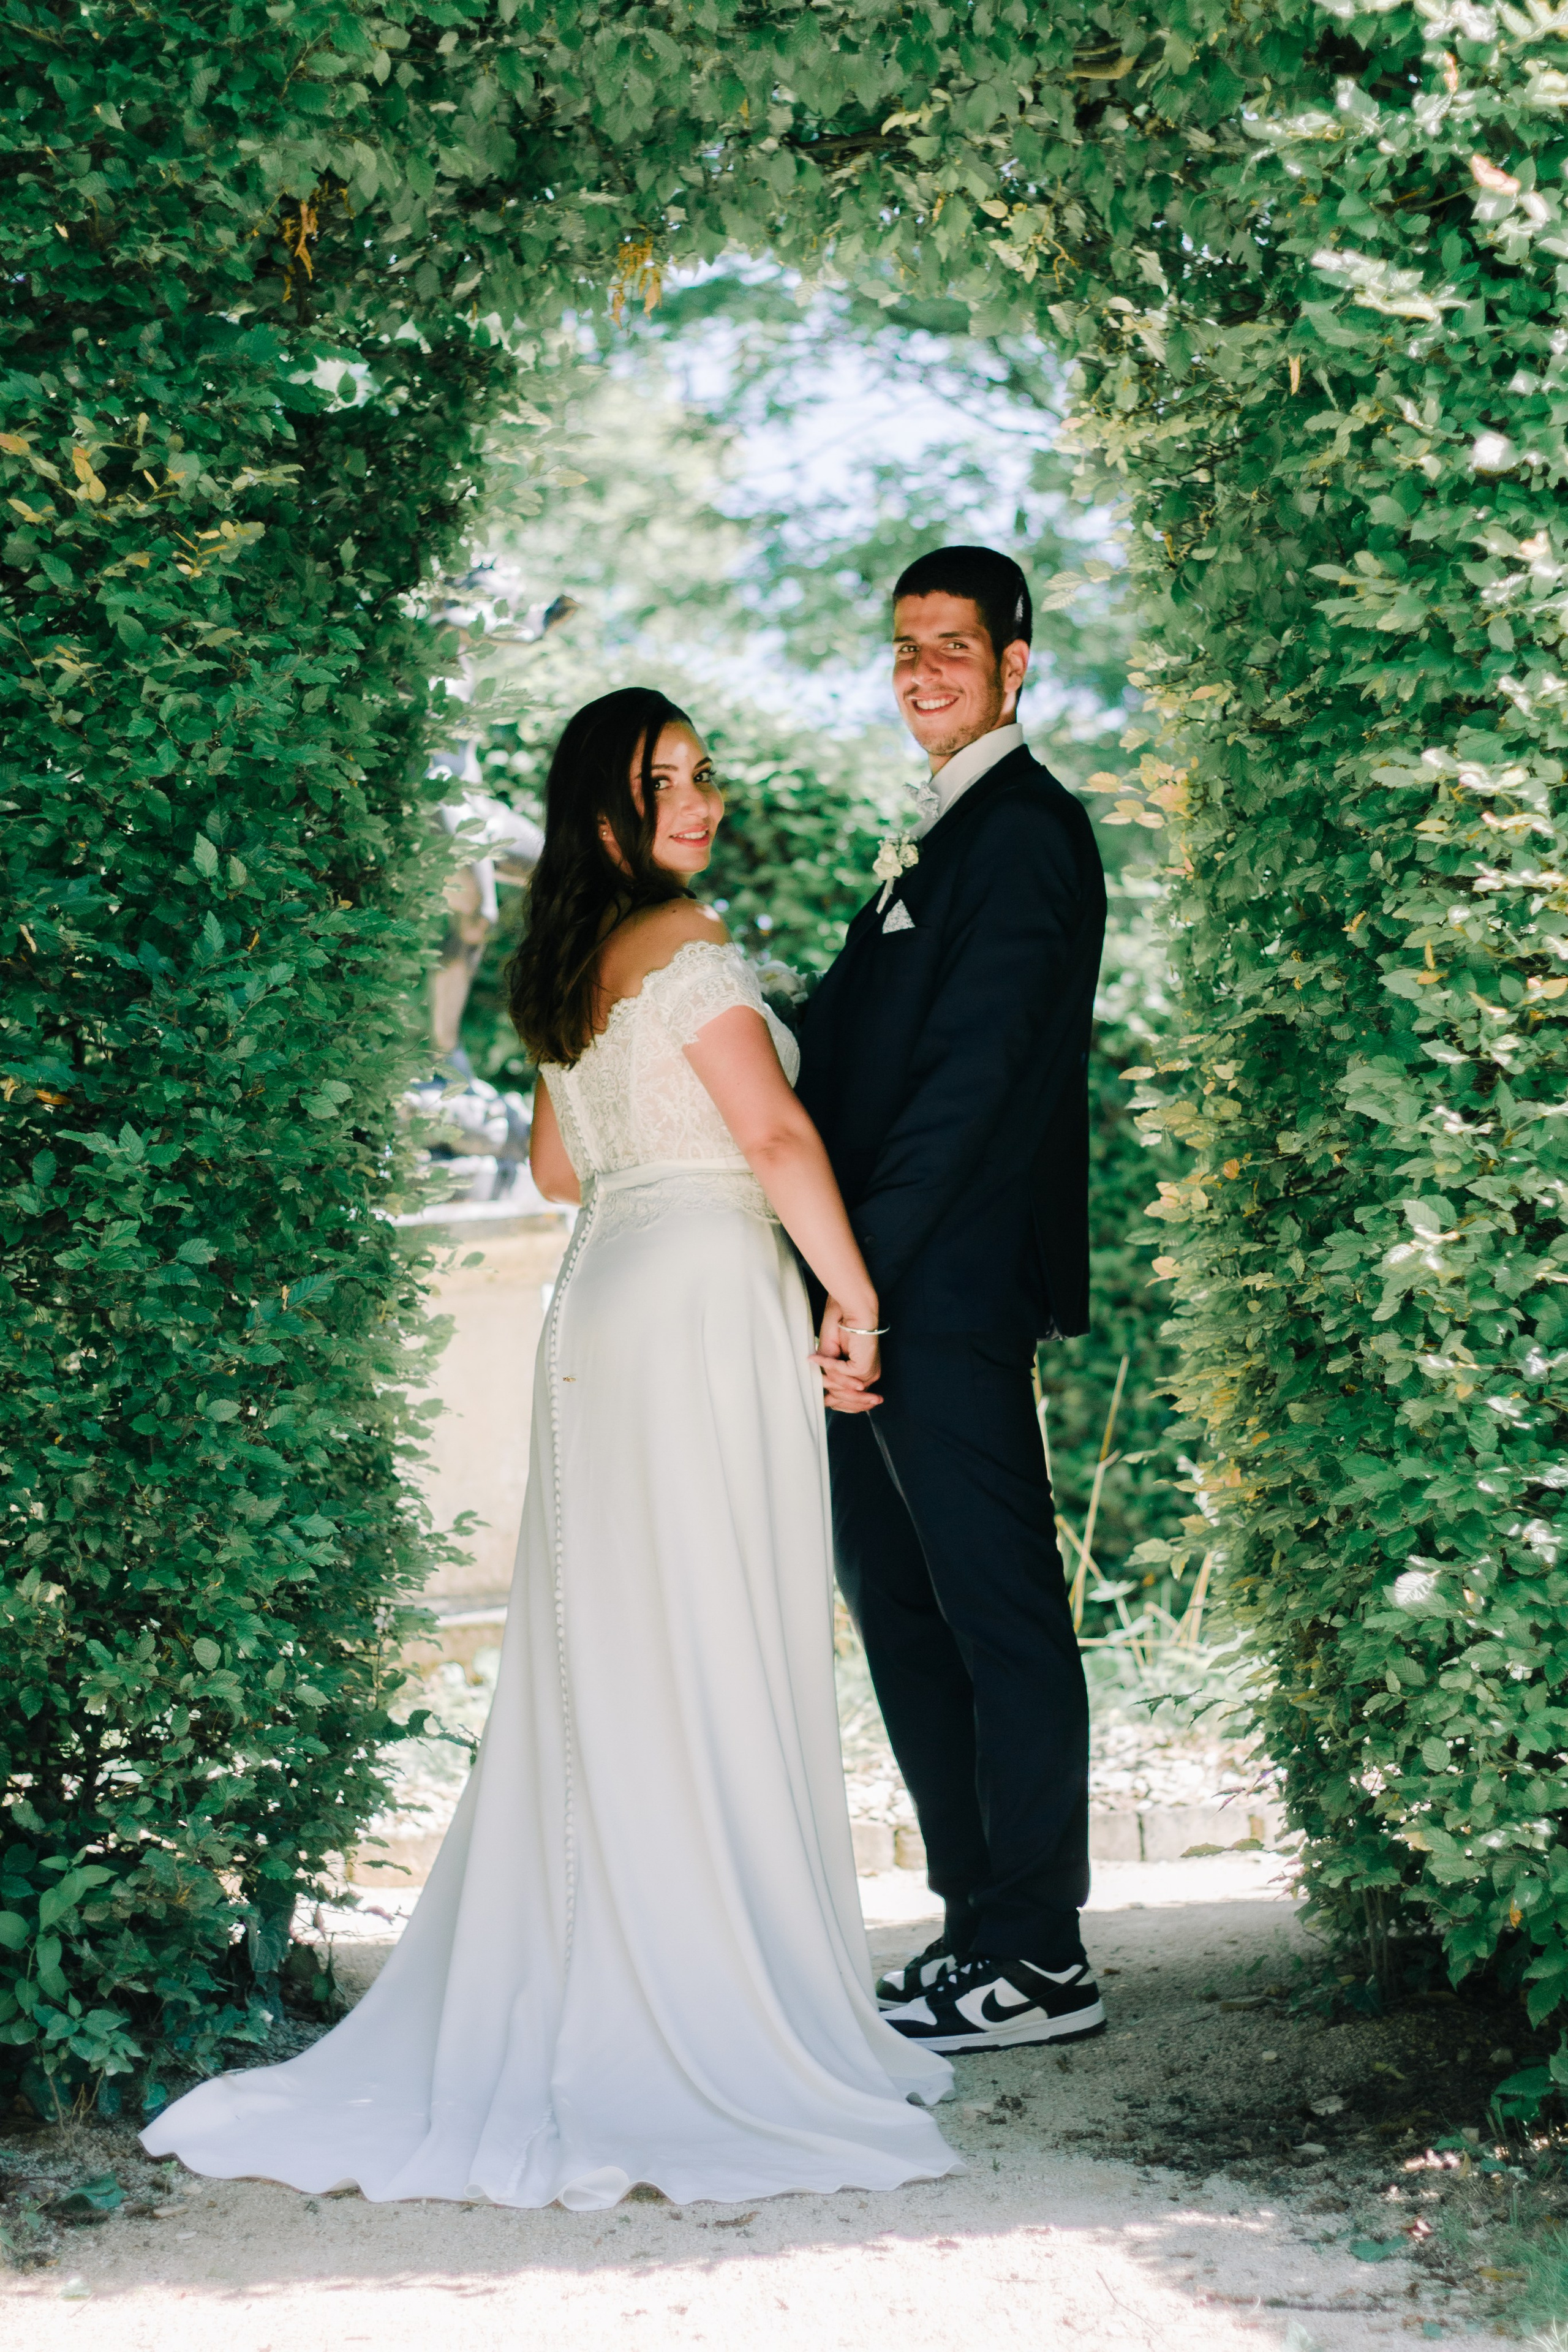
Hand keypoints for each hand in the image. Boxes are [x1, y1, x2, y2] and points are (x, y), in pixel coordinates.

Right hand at [809, 1295, 881, 1413]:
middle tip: (819, 1383)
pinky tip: (817, 1356)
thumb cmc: (840, 1326)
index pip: (854, 1403)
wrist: (851, 1308)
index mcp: (864, 1374)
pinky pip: (839, 1375)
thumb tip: (826, 1398)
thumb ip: (830, 1376)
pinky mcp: (863, 1368)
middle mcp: (869, 1376)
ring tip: (816, 1361)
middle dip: (832, 1395)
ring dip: (827, 1377)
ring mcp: (868, 1374)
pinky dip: (827, 1365)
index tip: (825, 1401)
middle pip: (850, 1402)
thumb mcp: (829, 1357)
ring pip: (843, 1391)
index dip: (838, 1404)